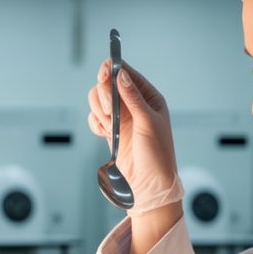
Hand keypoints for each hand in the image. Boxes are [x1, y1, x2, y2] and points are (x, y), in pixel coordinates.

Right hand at [87, 60, 183, 214]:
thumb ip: (133, 97)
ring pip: (99, 100)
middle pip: (107, 84)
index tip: (104, 70)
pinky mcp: (111, 131)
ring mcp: (121, 118)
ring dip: (99, 109)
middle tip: (110, 110)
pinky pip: (95, 118)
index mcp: (149, 98)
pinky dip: (96, 123)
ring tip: (110, 125)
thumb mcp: (148, 122)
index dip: (114, 69)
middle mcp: (134, 105)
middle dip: (104, 94)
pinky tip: (105, 132)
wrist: (149, 184)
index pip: (128, 74)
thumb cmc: (157, 154)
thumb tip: (121, 74)